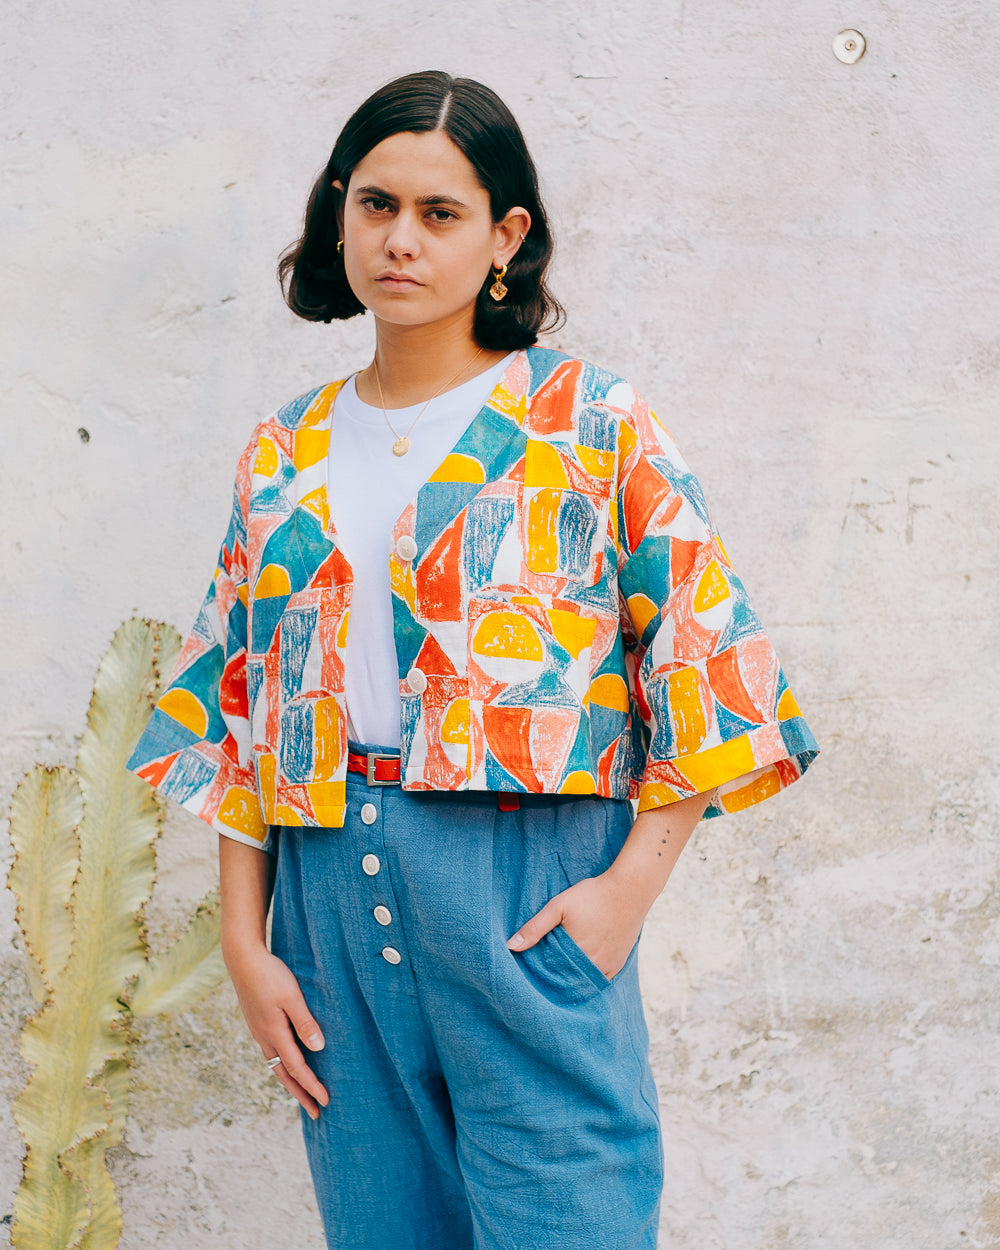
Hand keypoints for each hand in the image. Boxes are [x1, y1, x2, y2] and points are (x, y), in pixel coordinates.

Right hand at [225, 944, 329, 1119]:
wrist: (242, 959)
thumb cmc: (270, 975)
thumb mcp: (292, 997)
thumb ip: (305, 1022)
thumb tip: (319, 1049)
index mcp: (275, 1033)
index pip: (297, 1068)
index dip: (312, 1086)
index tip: (325, 1102)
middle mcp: (265, 1038)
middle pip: (284, 1075)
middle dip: (301, 1095)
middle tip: (316, 1113)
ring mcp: (259, 1032)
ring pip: (276, 1066)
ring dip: (290, 1083)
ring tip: (302, 1095)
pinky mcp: (257, 1023)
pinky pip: (271, 1054)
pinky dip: (281, 1067)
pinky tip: (286, 1063)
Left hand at [506, 869, 649, 980]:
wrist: (630, 889)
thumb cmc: (593, 895)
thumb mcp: (559, 906)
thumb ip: (535, 927)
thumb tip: (510, 946)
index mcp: (576, 955)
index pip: (551, 976)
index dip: (539, 975)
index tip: (529, 972)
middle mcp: (593, 966)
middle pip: (568, 981)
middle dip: (554, 979)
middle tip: (542, 973)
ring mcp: (608, 967)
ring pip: (584, 982)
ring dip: (571, 979)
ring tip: (558, 971)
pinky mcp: (618, 964)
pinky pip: (599, 979)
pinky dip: (588, 977)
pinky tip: (578, 969)